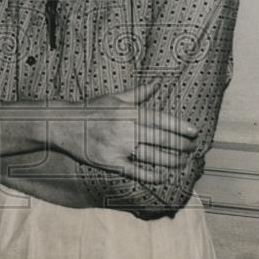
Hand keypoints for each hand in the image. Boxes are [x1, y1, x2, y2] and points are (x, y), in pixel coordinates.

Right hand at [56, 83, 198, 183]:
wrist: (65, 125)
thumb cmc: (91, 109)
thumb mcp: (115, 98)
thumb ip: (139, 93)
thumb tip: (158, 82)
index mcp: (130, 112)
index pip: (162, 120)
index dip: (180, 127)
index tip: (194, 132)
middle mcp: (128, 129)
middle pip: (162, 139)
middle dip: (181, 145)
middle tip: (191, 149)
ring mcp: (120, 147)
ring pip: (153, 156)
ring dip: (171, 161)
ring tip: (182, 162)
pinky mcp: (112, 162)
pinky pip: (136, 171)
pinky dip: (151, 175)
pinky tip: (162, 176)